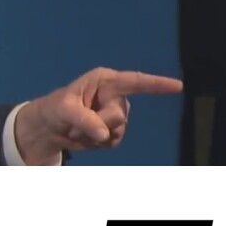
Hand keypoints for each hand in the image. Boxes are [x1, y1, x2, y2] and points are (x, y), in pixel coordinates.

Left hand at [14, 67, 182, 164]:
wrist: (47, 129)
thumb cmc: (54, 109)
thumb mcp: (63, 109)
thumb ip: (84, 119)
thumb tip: (104, 133)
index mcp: (105, 81)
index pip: (135, 81)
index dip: (157, 84)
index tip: (178, 86)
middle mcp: (114, 96)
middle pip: (119, 115)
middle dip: (97, 123)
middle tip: (75, 123)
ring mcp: (115, 115)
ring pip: (118, 131)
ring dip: (95, 136)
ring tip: (77, 129)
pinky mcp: (113, 131)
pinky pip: (113, 142)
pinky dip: (97, 144)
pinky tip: (85, 138)